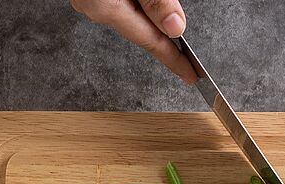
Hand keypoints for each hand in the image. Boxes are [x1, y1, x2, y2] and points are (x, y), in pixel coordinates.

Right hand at [71, 0, 197, 83]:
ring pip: (128, 13)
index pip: (150, 41)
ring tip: (163, 20)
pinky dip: (134, 3)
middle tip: (184, 52)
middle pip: (138, 27)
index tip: (191, 76)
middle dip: (161, 34)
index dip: (174, 60)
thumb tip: (175, 26)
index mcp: (105, 6)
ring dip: (146, 13)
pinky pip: (117, 2)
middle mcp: (92, 6)